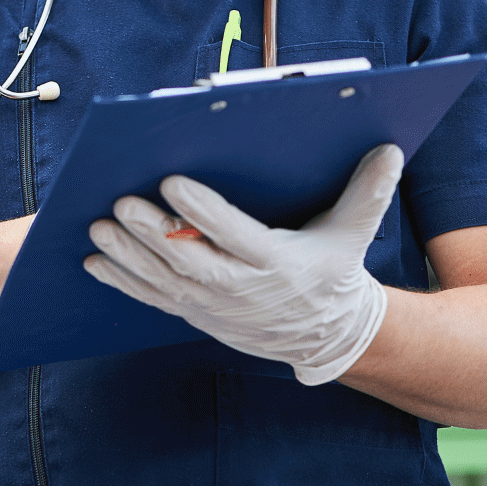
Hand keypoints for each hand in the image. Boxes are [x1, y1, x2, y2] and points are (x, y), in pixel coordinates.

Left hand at [83, 144, 403, 384]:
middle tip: (121, 203)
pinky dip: (123, 282)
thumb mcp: (354, 235)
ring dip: (127, 256)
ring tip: (98, 228)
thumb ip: (368, 193)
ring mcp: (214, 306)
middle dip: (152, 233)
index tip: (172, 182)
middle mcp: (241, 288)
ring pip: (164, 281)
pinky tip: (95, 263)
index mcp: (277, 262)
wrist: (326, 336)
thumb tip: (391, 149)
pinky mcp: (196, 315)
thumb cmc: (333, 274)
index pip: (233, 234)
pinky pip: (154, 300)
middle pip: (189, 260)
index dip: (202, 211)